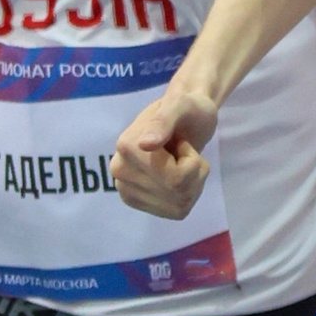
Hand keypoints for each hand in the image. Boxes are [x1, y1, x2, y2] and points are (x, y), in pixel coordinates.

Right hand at [112, 77, 220, 220]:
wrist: (189, 120)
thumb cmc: (186, 108)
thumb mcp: (180, 105)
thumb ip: (163, 121)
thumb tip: (145, 145)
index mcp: (125, 148)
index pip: (172, 176)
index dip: (188, 158)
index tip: (180, 140)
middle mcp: (121, 174)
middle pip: (175, 190)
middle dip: (193, 169)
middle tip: (185, 150)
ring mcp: (130, 193)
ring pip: (180, 201)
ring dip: (195, 179)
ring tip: (184, 160)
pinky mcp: (143, 207)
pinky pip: (178, 210)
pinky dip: (190, 192)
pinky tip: (182, 175)